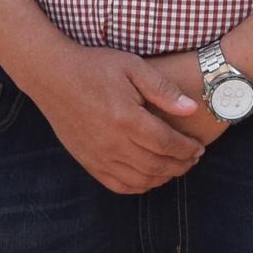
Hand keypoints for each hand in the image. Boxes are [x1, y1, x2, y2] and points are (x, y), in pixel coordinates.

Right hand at [34, 43, 208, 195]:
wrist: (52, 76)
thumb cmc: (94, 66)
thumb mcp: (132, 66)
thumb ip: (163, 89)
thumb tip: (191, 109)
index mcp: (126, 118)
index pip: (167, 143)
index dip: (188, 149)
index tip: (199, 147)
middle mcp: (113, 142)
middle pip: (157, 165)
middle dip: (181, 165)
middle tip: (194, 158)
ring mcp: (98, 156)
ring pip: (140, 179)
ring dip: (163, 177)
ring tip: (176, 167)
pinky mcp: (87, 161)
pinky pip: (118, 185)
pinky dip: (139, 185)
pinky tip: (150, 177)